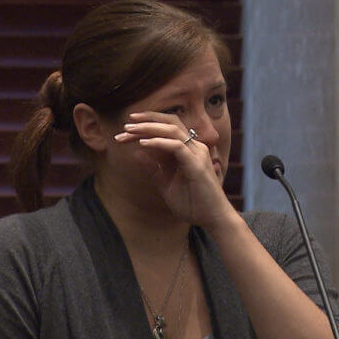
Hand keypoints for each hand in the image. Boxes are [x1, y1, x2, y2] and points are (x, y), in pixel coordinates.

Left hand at [113, 111, 235, 227]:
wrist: (213, 219)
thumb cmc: (193, 203)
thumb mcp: (166, 184)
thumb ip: (153, 168)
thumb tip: (136, 153)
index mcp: (187, 150)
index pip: (166, 129)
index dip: (146, 126)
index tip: (125, 131)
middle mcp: (194, 147)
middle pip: (170, 122)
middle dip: (147, 120)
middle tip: (125, 125)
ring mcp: (197, 154)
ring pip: (172, 130)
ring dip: (149, 128)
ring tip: (130, 130)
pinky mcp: (197, 165)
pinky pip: (176, 146)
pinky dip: (159, 142)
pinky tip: (143, 144)